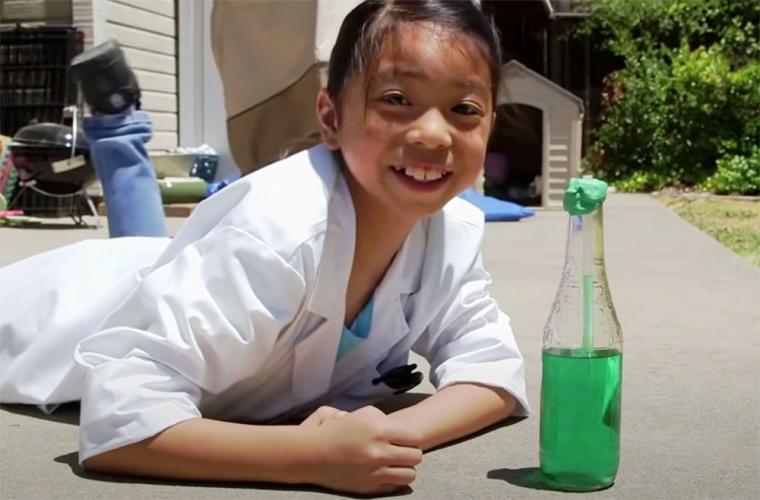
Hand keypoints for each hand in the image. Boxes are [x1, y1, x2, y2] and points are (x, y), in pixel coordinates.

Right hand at [306, 406, 422, 494]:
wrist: (313, 454)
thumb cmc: (336, 431)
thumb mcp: (360, 415)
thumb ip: (383, 418)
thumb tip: (398, 429)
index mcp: (378, 430)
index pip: (415, 437)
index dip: (411, 438)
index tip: (404, 438)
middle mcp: (379, 452)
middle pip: (416, 456)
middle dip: (410, 453)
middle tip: (401, 452)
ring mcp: (375, 471)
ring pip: (410, 474)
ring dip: (405, 469)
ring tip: (395, 464)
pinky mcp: (369, 486)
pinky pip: (395, 485)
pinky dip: (393, 479)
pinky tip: (384, 472)